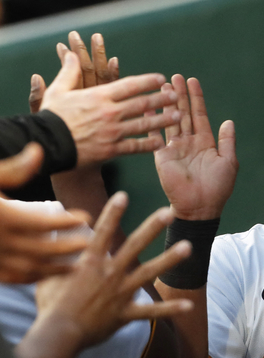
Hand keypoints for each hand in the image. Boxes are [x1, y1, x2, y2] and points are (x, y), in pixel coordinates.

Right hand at [0, 143, 89, 283]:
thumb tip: (39, 150)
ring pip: (28, 269)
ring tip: (75, 265)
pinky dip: (30, 278)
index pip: (44, 223)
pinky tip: (43, 273)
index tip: (86, 216)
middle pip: (42, 249)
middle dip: (68, 247)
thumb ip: (13, 168)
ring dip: (54, 269)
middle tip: (89, 243)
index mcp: (2, 217)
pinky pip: (10, 278)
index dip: (68, 222)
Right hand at [17, 192, 191, 357]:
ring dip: (169, 260)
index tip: (123, 195)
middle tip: (169, 212)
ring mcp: (120, 293)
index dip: (112, 214)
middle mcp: (109, 274)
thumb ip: (61, 253)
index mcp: (91, 263)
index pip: (102, 233)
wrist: (57, 335)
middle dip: (152, 228)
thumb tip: (59, 232)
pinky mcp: (125, 313)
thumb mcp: (50, 274)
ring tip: (188, 247)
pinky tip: (189, 305)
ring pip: (148, 273)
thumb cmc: (52, 304)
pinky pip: (151, 312)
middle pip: (134, 246)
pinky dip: (170, 310)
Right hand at [29, 38, 180, 167]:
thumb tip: (69, 54)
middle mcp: (109, 112)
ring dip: (162, 120)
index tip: (161, 79)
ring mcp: (112, 132)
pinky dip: (149, 145)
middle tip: (176, 97)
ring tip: (177, 117)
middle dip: (161, 99)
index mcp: (99, 96)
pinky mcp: (111, 150)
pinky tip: (161, 143)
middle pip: (141, 104)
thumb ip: (68, 72)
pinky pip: (134, 147)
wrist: (46, 145)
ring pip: (143, 125)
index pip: (129, 85)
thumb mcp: (58, 91)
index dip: (147, 81)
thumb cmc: (51, 117)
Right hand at [152, 75, 237, 219]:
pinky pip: (156, 136)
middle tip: (175, 77)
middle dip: (180, 95)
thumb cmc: (217, 188)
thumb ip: (227, 141)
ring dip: (166, 103)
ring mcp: (174, 148)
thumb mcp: (228, 162)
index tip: (193, 81)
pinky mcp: (162, 156)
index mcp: (205, 142)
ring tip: (163, 86)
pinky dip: (151, 121)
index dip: (196, 98)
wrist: (200, 207)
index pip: (200, 115)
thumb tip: (229, 122)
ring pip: (170, 120)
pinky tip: (147, 107)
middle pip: (183, 113)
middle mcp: (189, 142)